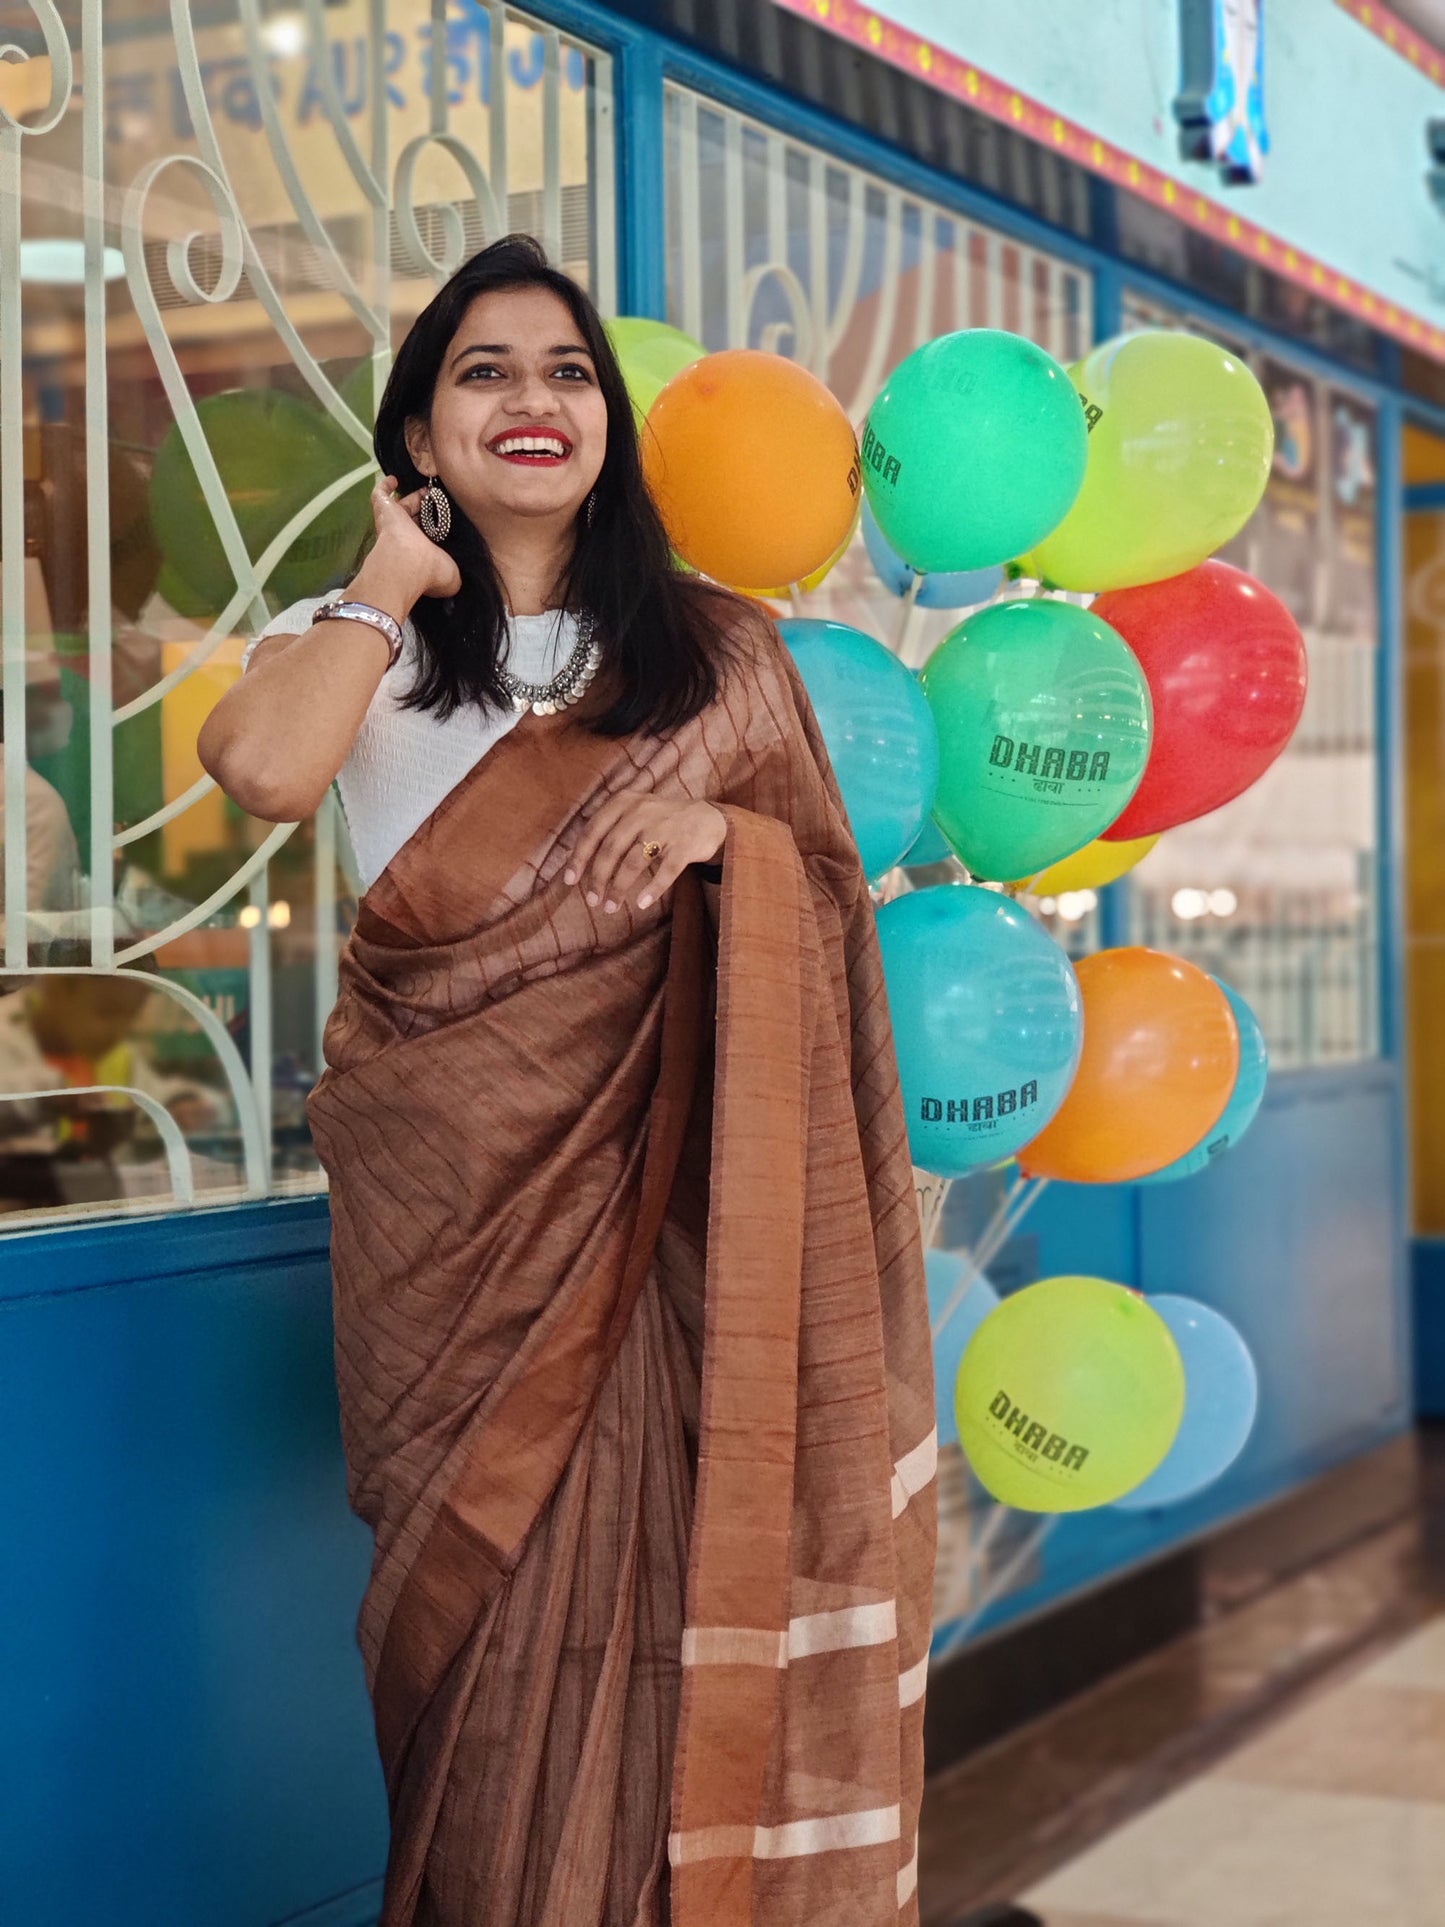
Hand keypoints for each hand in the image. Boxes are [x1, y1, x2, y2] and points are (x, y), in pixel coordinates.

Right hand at [355, 477, 461, 607]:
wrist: (406, 563)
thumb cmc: (430, 571)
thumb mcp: (453, 577)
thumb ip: (459, 571)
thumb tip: (466, 575)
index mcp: (422, 554)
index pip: (430, 539)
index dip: (439, 531)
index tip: (450, 522)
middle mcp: (407, 539)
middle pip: (418, 520)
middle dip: (428, 510)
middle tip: (440, 500)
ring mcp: (394, 523)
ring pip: (404, 506)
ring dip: (414, 497)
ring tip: (428, 488)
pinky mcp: (384, 510)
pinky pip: (381, 495)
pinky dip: (385, 486)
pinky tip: (394, 479)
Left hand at [564, 792, 725, 911]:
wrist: (707, 818)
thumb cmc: (660, 821)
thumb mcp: (633, 812)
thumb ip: (608, 829)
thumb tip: (577, 862)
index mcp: (624, 802)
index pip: (593, 830)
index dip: (579, 857)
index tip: (570, 880)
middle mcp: (642, 811)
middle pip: (611, 849)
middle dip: (598, 878)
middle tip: (592, 900)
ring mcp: (665, 828)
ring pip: (634, 862)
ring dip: (619, 888)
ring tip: (611, 907)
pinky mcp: (685, 845)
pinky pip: (666, 872)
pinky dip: (652, 890)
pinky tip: (641, 904)